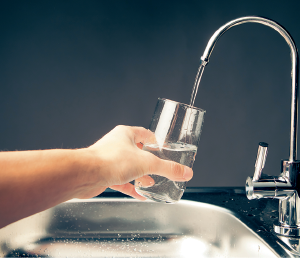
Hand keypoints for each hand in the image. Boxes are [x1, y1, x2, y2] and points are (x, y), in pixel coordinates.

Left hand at [77, 125, 192, 199]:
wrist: (85, 175)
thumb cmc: (110, 160)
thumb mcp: (147, 163)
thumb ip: (168, 168)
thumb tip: (185, 172)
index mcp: (126, 134)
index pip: (144, 134)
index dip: (156, 141)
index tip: (164, 148)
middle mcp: (117, 145)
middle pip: (137, 151)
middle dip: (149, 161)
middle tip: (160, 167)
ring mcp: (110, 160)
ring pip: (129, 167)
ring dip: (140, 175)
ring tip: (151, 182)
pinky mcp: (104, 174)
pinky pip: (121, 180)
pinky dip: (131, 187)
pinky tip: (140, 194)